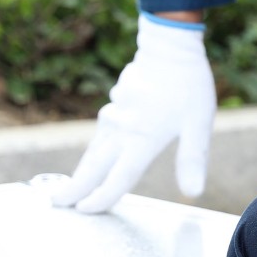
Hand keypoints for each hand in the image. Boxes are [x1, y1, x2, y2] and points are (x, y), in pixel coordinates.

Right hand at [52, 14, 214, 212]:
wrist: (168, 45)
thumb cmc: (188, 84)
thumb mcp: (198, 123)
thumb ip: (193, 158)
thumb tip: (194, 192)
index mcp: (142, 140)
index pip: (118, 179)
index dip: (101, 198)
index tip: (85, 211)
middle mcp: (122, 132)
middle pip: (93, 168)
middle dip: (74, 188)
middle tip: (57, 203)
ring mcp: (114, 117)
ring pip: (93, 152)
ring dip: (81, 171)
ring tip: (69, 187)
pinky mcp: (113, 106)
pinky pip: (99, 136)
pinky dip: (93, 152)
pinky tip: (92, 159)